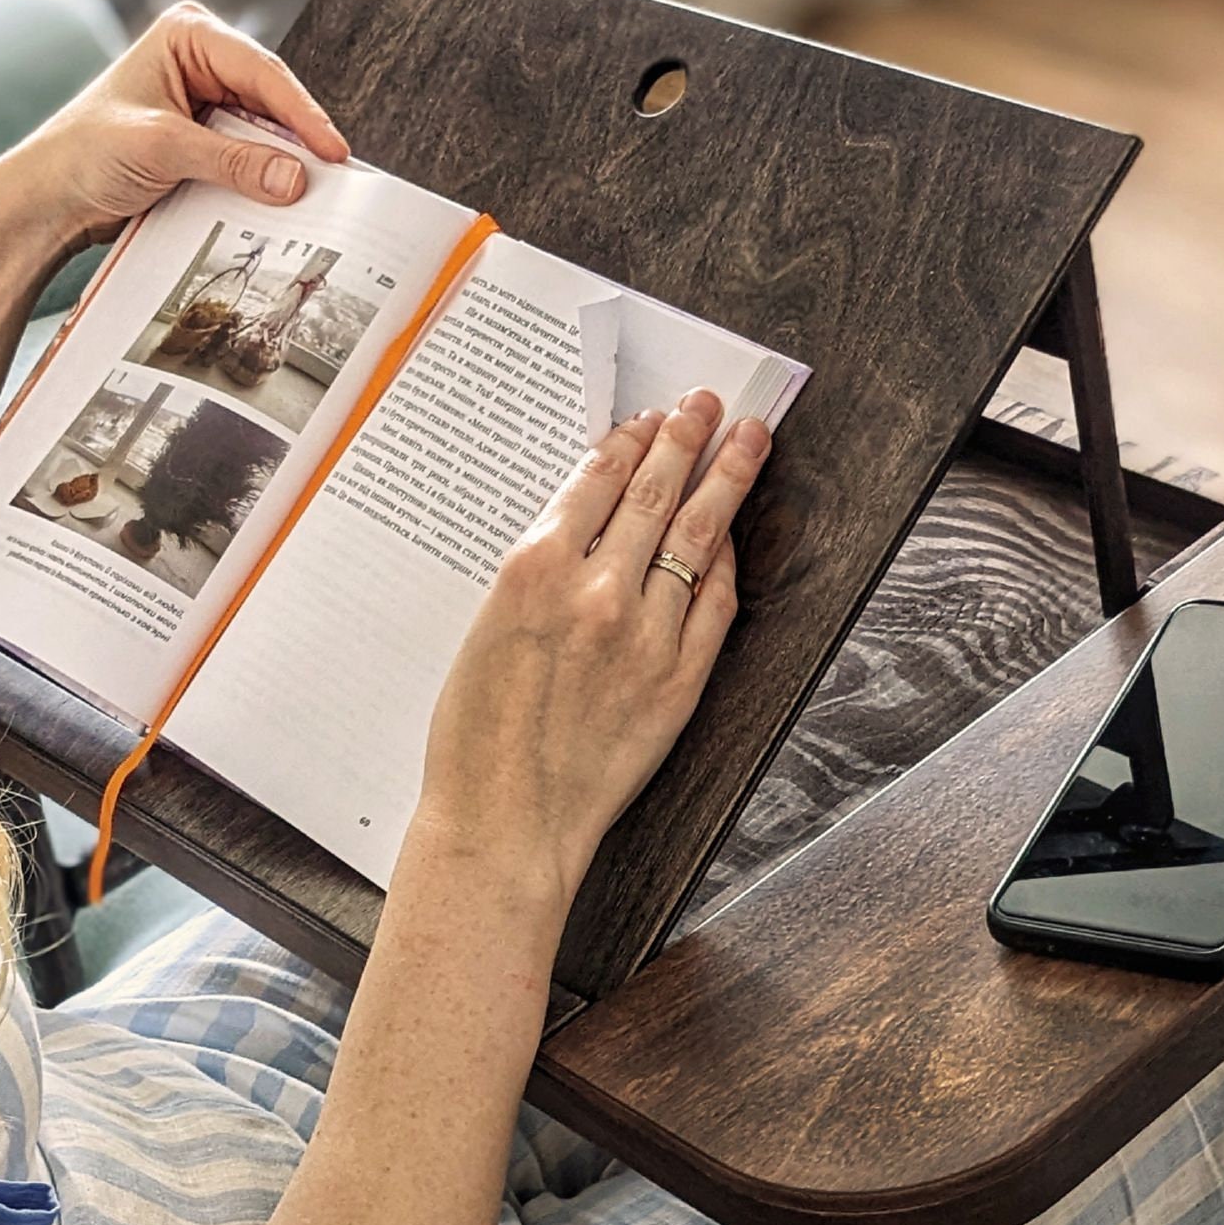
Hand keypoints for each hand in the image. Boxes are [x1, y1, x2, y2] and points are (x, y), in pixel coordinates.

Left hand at [0, 1, 350, 257]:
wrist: (49, 197)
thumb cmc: (86, 152)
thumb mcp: (163, 148)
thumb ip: (232, 162)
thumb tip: (295, 179)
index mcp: (188, 35)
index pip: (262, 71)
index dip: (302, 114)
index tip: (334, 153)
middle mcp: (201, 60)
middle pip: (270, 100)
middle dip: (297, 141)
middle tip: (336, 181)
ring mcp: (204, 102)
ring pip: (264, 133)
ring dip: (282, 164)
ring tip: (314, 196)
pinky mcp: (203, 141)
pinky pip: (248, 158)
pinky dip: (263, 180)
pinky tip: (281, 201)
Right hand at [414, 389, 771, 903]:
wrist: (503, 821)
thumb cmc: (475, 737)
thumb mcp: (485, 629)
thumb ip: (536, 576)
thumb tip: (582, 531)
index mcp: (532, 568)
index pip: (595, 478)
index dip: (630, 440)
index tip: (648, 419)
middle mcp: (595, 589)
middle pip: (654, 492)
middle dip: (686, 437)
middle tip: (709, 404)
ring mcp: (645, 633)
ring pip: (696, 535)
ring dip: (725, 477)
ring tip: (747, 439)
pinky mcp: (679, 680)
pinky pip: (715, 602)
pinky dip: (726, 562)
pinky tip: (732, 536)